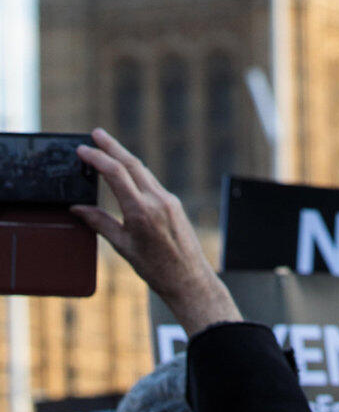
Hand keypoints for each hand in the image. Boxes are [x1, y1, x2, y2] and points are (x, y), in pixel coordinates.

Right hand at [71, 127, 241, 335]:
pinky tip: (128, 171)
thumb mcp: (123, 246)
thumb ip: (100, 223)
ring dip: (124, 157)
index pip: (116, 174)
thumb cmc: (155, 268)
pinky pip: (152, 182)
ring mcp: (168, 200)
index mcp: (141, 210)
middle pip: (132, 164)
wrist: (189, 278)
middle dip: (112, 147)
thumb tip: (77, 208)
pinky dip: (137, 172)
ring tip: (108, 147)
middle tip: (96, 133)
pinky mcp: (174, 204)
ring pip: (143, 171)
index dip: (98, 158)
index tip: (83, 149)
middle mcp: (157, 200)